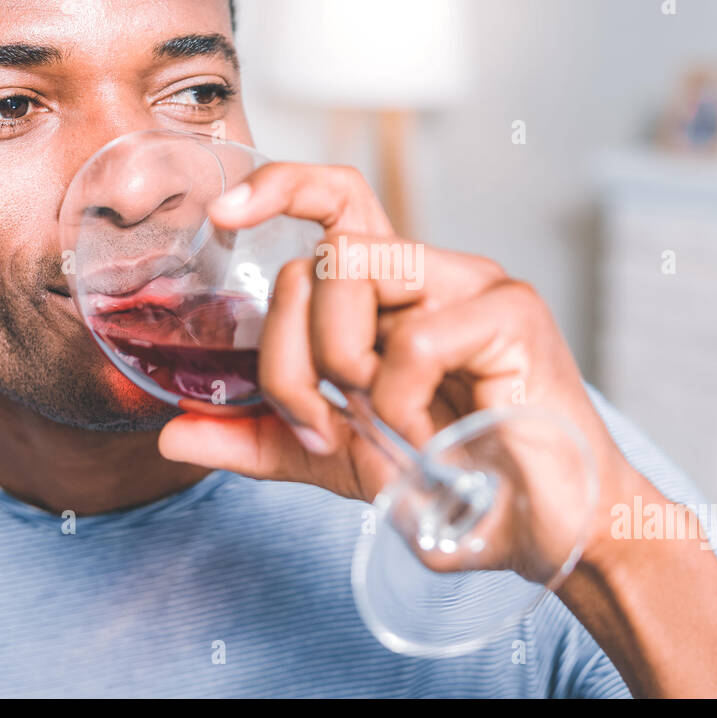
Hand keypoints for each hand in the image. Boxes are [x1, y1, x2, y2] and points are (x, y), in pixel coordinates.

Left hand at [157, 164, 626, 580]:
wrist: (543, 530)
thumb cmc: (456, 478)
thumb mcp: (340, 458)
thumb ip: (263, 437)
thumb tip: (173, 433)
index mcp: (397, 292)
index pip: (336, 201)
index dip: (278, 187)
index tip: (224, 216)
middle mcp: (433, 272)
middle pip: (321, 249)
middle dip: (288, 351)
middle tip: (318, 422)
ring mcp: (476, 285)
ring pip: (356, 269)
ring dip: (340, 363)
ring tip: (378, 422)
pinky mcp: (512, 315)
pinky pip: (412, 339)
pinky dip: (398, 402)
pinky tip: (427, 437)